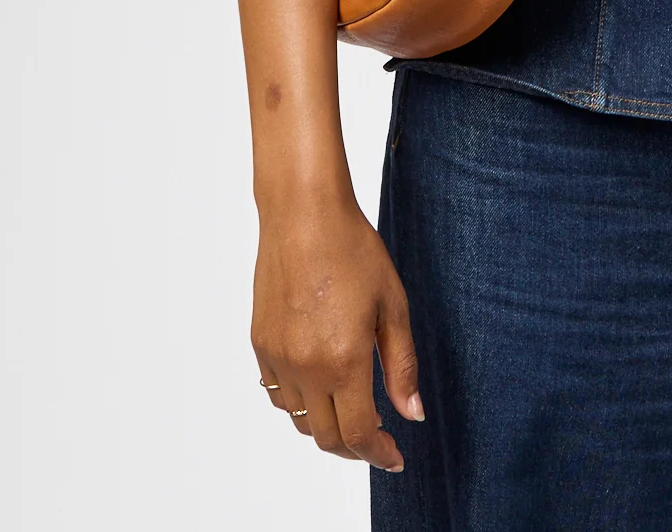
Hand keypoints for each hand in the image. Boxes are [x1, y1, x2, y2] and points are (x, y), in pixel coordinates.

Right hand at [252, 193, 420, 471]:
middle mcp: (304, 368)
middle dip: (354, 448)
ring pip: (299, 420)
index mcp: (343, 360)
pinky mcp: (259, 344)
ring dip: (326, 425)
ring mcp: (277, 358)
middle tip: (377, 438)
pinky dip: (300, 403)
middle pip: (325, 437)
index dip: (378, 453)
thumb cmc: (354, 251)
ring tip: (351, 408)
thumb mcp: (392, 305)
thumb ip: (402, 366)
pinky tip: (319, 383)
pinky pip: (277, 393)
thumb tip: (412, 413)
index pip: (357, 433)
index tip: (394, 457)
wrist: (304, 215)